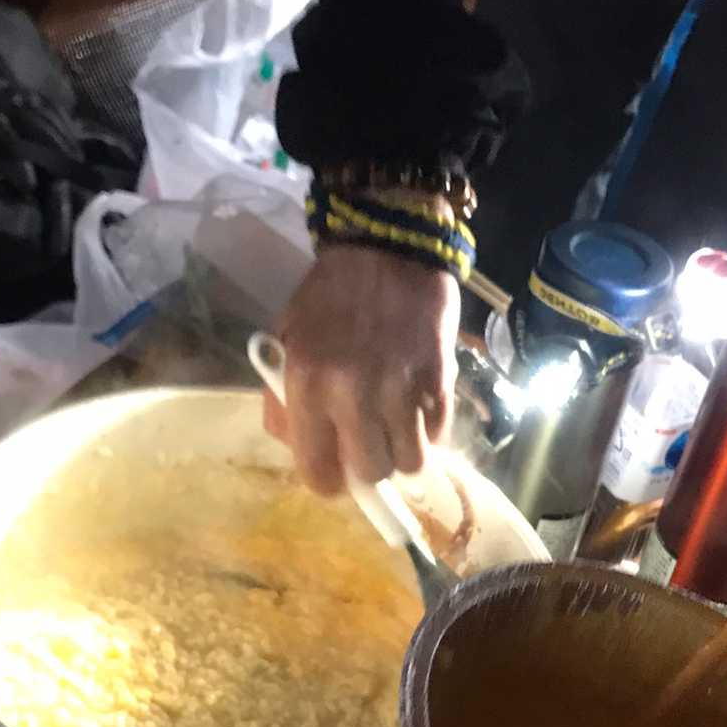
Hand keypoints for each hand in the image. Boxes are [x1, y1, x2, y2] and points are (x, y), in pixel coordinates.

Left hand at [267, 245, 459, 493]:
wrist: (386, 245)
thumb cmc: (330, 297)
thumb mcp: (288, 341)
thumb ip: (287, 400)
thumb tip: (300, 450)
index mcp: (307, 385)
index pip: (318, 472)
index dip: (330, 482)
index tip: (337, 473)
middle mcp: (354, 393)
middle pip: (372, 473)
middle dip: (371, 468)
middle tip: (370, 446)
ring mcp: (401, 387)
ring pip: (412, 462)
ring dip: (405, 453)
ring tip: (398, 429)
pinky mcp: (439, 378)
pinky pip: (439, 433)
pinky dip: (430, 430)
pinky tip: (418, 406)